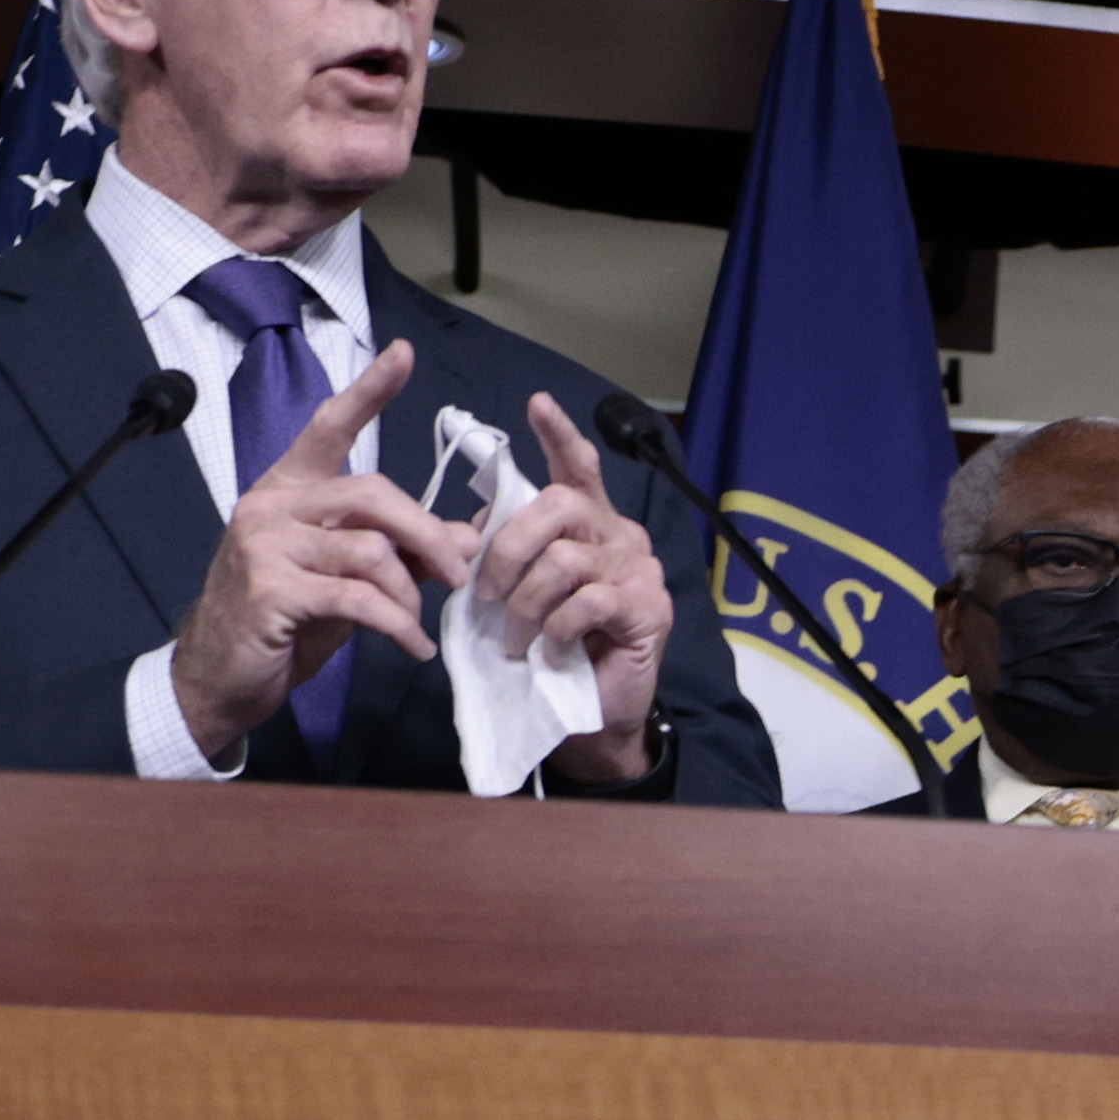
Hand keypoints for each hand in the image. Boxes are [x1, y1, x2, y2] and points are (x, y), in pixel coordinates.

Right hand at [170, 338, 465, 764]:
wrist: (218, 678)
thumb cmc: (284, 623)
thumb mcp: (347, 581)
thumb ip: (399, 552)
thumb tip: (466, 537)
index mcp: (289, 489)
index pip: (330, 427)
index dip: (369, 391)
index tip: (404, 354)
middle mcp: (273, 504)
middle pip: (372, 494)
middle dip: (428, 535)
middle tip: (459, 575)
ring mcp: (266, 545)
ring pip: (371, 549)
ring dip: (410, 592)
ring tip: (417, 622)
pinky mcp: (271, 590)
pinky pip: (357, 598)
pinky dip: (398, 625)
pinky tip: (413, 646)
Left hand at [472, 389, 673, 789]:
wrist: (590, 716)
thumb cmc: (553, 650)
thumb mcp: (520, 594)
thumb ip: (506, 554)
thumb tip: (469, 529)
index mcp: (590, 524)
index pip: (578, 466)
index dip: (559, 435)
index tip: (537, 403)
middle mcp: (620, 536)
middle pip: (559, 506)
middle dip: (509, 546)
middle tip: (485, 592)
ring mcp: (639, 570)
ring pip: (564, 560)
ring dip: (525, 603)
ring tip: (515, 636)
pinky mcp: (649, 608)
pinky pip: (587, 601)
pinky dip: (557, 627)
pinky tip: (552, 647)